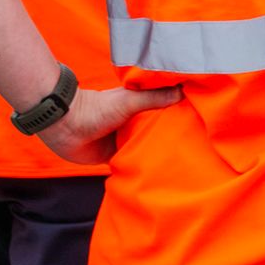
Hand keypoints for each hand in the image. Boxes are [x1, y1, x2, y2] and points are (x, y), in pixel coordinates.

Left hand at [39, 86, 181, 164]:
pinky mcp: (115, 156)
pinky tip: (157, 172)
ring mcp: (124, 140)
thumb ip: (154, 97)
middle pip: (157, 129)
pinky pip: (132, 162)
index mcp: (139, 105)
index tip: (199, 118)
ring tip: (182, 159)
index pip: (164, 108)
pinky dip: (140, 166)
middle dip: (170, 135)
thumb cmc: (97, 109)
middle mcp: (134, 122)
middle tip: (195, 143)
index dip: (179, 112)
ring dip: (155, 152)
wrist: (66, 128)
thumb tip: (183, 91)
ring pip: (146, 147)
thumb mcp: (130, 100)